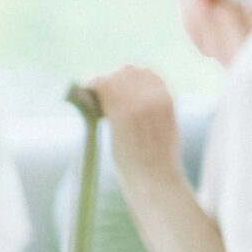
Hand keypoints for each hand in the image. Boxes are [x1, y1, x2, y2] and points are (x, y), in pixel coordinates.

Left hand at [83, 65, 181, 184]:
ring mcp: (139, 105)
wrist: (156, 182)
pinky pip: (102, 88)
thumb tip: (134, 98)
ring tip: (90, 94)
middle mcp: (155, 98)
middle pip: (128, 70)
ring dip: (99, 83)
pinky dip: (90, 86)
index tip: (114, 85)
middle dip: (111, 78)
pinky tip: (83, 93)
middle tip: (98, 93)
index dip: (127, 76)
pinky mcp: (122, 115)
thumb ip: (155, 110)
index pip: (146, 72)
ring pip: (114, 76)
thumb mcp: (166, 129)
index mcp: (168, 100)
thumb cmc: (159, 162)